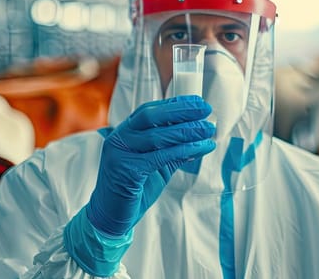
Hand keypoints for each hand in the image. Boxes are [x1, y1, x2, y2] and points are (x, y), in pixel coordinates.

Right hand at [86, 95, 215, 236]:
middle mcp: (119, 138)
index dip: (175, 104)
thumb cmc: (132, 188)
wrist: (110, 215)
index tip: (197, 102)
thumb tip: (199, 136)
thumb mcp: (156, 165)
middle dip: (182, 111)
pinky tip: (200, 148)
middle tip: (206, 110)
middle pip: (152, 117)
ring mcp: (120, 153)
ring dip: (187, 131)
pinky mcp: (126, 170)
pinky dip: (183, 151)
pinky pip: (160, 157)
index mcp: (124, 132)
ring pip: (158, 136)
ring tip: (208, 130)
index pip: (150, 110)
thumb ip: (172, 150)